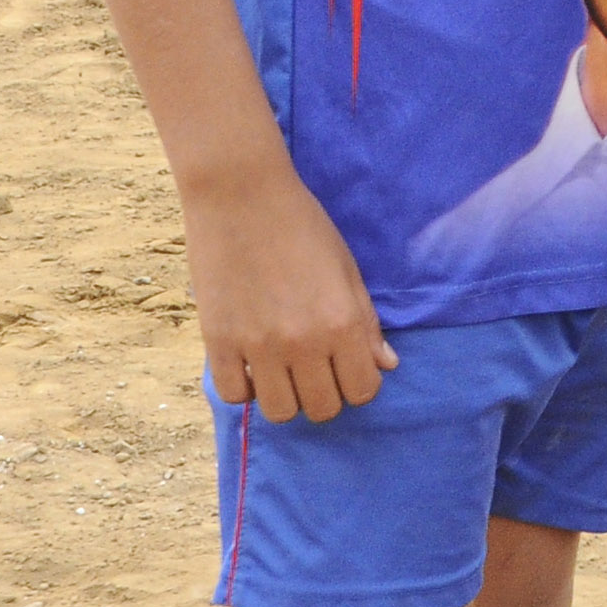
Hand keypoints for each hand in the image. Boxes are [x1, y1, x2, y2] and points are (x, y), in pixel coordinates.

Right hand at [180, 160, 397, 421]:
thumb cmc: (302, 225)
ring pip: (280, 413)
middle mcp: (303, 342)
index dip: (359, 384)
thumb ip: (366, 322)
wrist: (240, 194)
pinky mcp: (218, 341)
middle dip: (324, 394)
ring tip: (282, 369)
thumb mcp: (347, 268)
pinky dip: (246, 387)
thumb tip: (387, 365)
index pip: (363, 391)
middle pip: (322, 409)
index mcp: (342, 322)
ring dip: (285, 396)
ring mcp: (258, 345)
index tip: (346, 367)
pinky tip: (251, 364)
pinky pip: (235, 396)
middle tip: (314, 369)